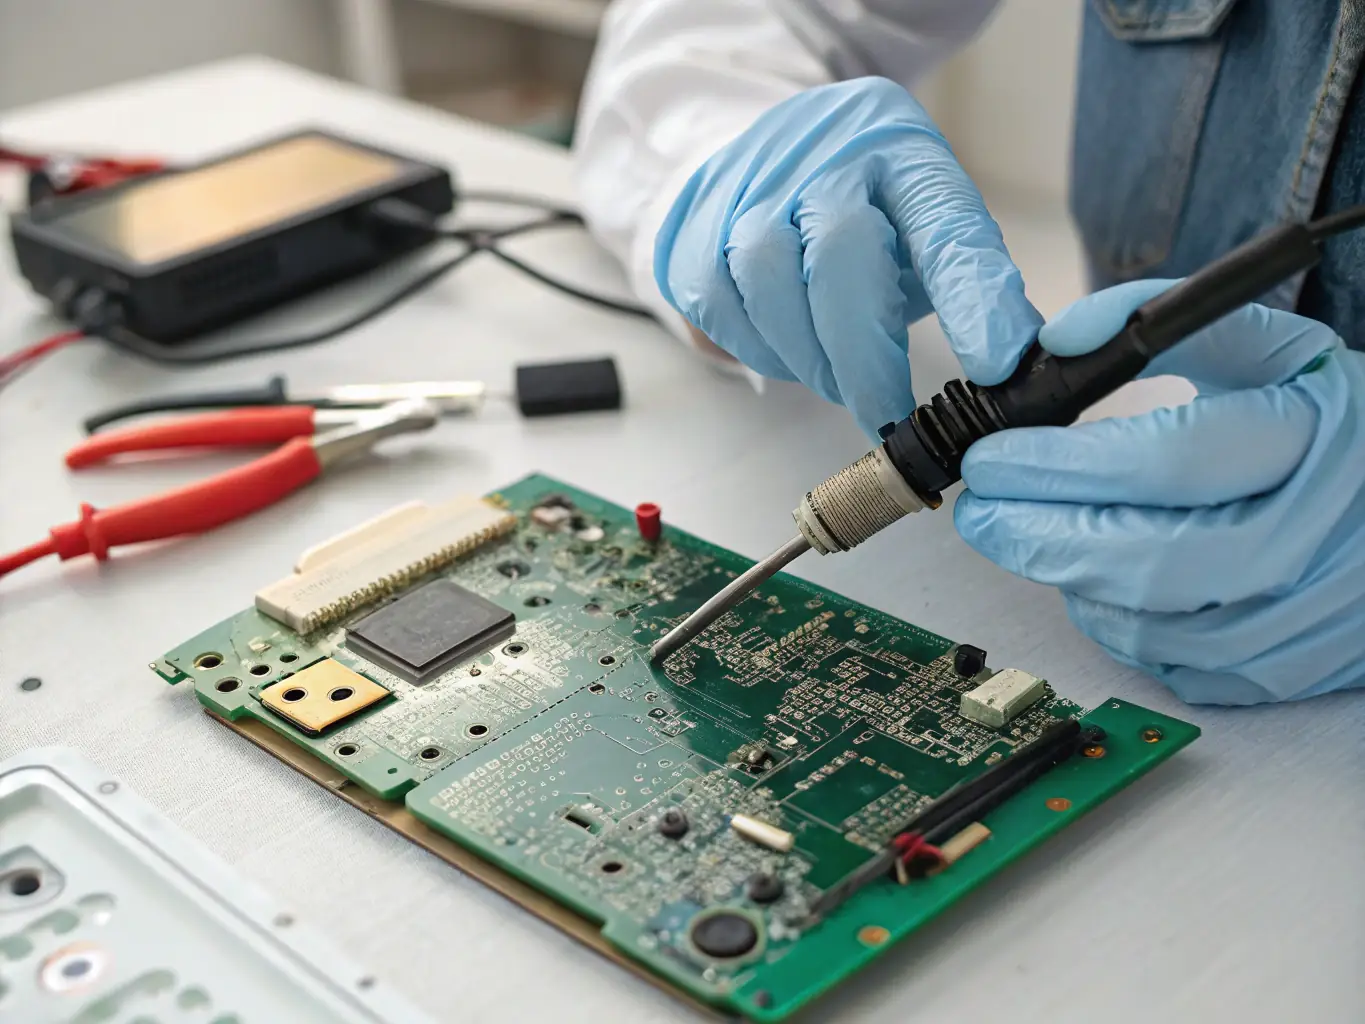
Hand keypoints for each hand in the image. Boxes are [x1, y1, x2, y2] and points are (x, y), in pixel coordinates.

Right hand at [653, 77, 1041, 437]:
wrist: (757, 155)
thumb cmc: (859, 212)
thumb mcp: (924, 229)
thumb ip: (967, 287)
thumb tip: (1012, 372)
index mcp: (904, 152)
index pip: (947, 227)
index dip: (975, 302)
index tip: (996, 368)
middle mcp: (826, 154)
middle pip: (841, 255)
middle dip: (864, 358)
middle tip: (885, 413)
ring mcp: (750, 186)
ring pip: (769, 283)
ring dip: (808, 358)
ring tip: (836, 377)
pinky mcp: (695, 228)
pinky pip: (721, 307)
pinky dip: (760, 349)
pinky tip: (786, 347)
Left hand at [955, 279, 1364, 704]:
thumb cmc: (1329, 424)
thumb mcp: (1269, 348)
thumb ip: (1156, 326)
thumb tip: (1059, 341)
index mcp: (1314, 436)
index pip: (1166, 459)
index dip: (1059, 464)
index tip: (992, 459)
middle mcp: (1313, 535)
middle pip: (1144, 556)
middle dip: (1036, 535)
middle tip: (982, 513)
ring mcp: (1301, 615)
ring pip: (1145, 620)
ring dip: (1065, 577)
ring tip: (1033, 534)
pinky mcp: (1281, 668)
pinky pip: (1164, 660)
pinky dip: (1110, 619)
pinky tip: (1093, 576)